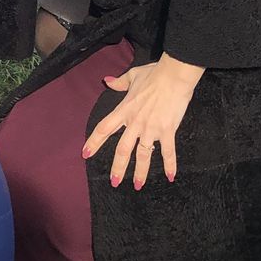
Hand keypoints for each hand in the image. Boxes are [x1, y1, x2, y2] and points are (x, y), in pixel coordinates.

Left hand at [82, 54, 204, 188]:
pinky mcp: (168, 130)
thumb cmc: (153, 74)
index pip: (104, 129)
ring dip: (140, 172)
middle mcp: (135, 123)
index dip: (94, 142)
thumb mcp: (132, 76)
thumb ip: (119, 82)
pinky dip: (170, 165)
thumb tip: (107, 81)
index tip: (85, 154)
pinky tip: (171, 177)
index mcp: (124, 110)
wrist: (174, 76)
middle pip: (122, 149)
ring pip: (143, 155)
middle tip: (114, 182)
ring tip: (137, 185)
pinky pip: (168, 152)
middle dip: (118, 168)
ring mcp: (151, 128)